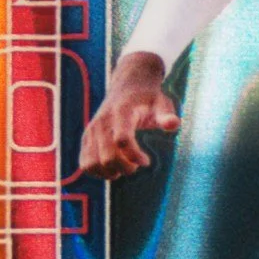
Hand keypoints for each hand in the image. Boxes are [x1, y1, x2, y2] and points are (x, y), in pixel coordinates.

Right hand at [78, 51, 180, 179]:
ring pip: (92, 164)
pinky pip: (84, 163)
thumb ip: (166, 116)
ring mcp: (91, 131)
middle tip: (136, 166)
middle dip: (125, 168)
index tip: (147, 161)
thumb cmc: (149, 99)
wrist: (127, 86)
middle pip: (107, 157)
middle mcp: (102, 122)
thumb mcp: (162, 104)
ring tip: (122, 168)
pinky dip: (98, 172)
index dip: (135, 156)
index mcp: (121, 113)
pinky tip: (112, 169)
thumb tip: (174, 124)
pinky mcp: (86, 138)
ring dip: (109, 172)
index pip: (122, 140)